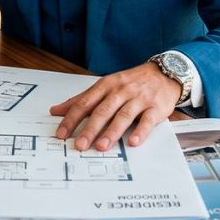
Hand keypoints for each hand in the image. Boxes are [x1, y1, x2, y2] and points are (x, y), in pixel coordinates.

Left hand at [50, 62, 179, 150]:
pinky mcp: (156, 107)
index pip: (85, 103)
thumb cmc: (131, 82)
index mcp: (105, 86)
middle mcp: (121, 91)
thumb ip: (82, 99)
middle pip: (102, 110)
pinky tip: (133, 142)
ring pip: (123, 116)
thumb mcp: (105, 86)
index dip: (71, 118)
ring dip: (111, 132)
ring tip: (101, 146)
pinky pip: (148, 120)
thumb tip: (56, 110)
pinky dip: (140, 131)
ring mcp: (138, 99)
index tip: (61, 133)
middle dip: (90, 129)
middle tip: (79, 145)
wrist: (163, 73)